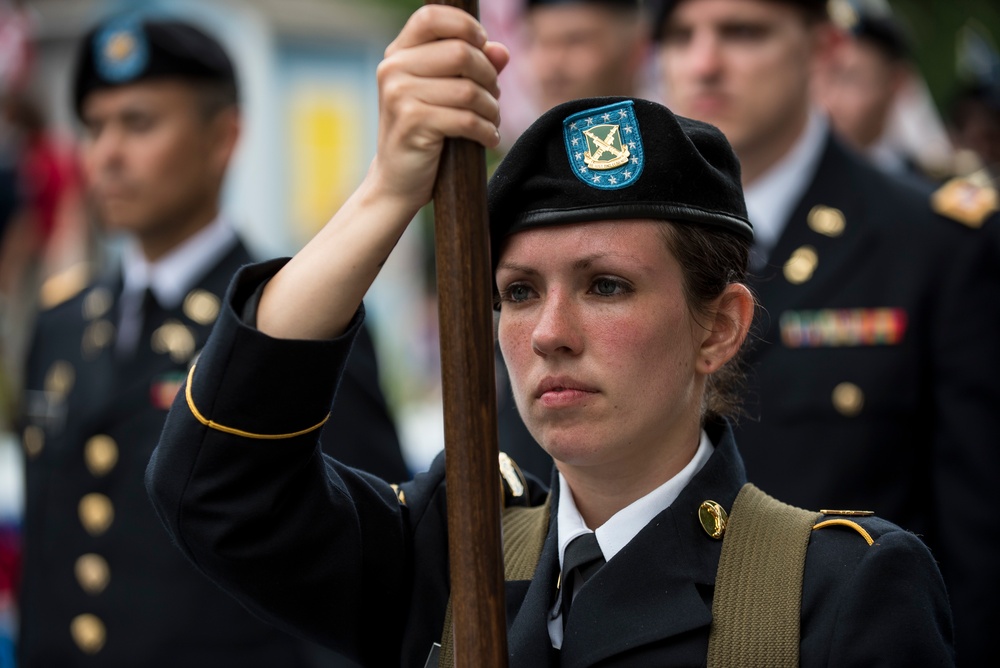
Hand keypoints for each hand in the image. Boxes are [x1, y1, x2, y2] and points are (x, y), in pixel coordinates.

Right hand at [369, 4, 509, 214]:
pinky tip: (488, 139)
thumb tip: (500, 51)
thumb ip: (471, 67)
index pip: (432, 16)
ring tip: (491, 122)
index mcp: (398, 54)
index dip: (466, 26)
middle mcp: (393, 69)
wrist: (396, 182)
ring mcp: (399, 95)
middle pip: (461, 52)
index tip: (483, 47)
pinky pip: (466, 119)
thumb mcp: (444, 95)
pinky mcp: (411, 123)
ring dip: (491, 109)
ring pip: (468, 89)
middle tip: (493, 99)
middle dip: (489, 77)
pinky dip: (486, 131)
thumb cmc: (424, 135)